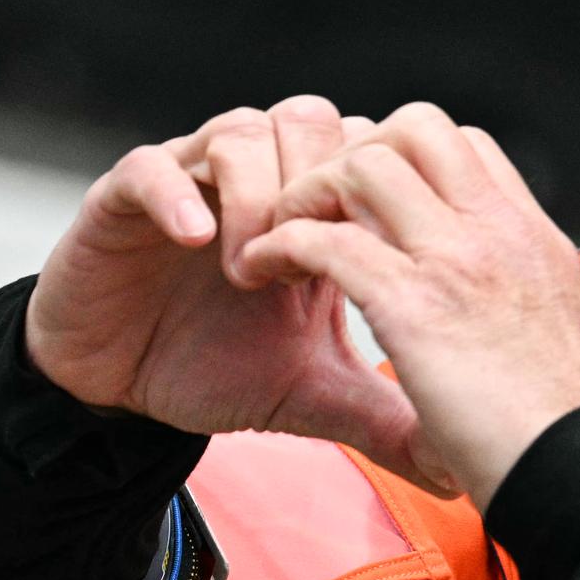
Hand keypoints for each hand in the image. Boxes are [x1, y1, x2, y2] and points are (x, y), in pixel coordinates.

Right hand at [24, 96, 455, 492]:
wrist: (118, 391)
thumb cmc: (215, 369)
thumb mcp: (312, 391)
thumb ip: (382, 407)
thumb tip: (461, 460)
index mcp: (308, 207)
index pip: (365, 150)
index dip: (379, 193)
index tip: (378, 260)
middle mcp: (255, 177)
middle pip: (313, 119)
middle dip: (322, 183)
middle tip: (315, 258)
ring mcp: (189, 177)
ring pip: (244, 128)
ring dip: (259, 195)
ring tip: (251, 269)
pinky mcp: (121, 196)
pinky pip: (152, 165)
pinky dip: (180, 193)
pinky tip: (200, 240)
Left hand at [240, 102, 579, 508]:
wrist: (579, 476)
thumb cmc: (556, 426)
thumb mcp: (544, 335)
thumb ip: (507, 303)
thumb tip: (480, 320)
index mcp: (530, 236)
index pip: (464, 142)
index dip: (403, 160)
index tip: (369, 212)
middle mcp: (498, 231)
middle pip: (414, 127)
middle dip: (351, 155)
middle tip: (318, 213)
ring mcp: (459, 261)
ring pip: (363, 166)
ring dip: (306, 195)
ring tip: (282, 242)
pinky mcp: (414, 306)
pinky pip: (324, 239)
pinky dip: (278, 246)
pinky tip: (261, 275)